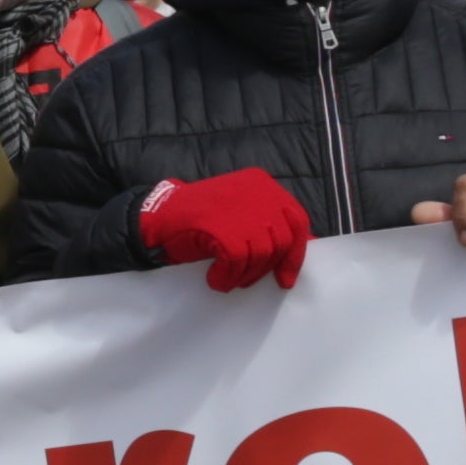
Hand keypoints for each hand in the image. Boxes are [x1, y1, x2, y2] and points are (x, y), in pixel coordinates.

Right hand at [136, 170, 312, 291]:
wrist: (158, 217)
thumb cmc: (200, 218)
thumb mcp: (239, 210)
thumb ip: (269, 222)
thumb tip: (307, 246)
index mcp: (262, 184)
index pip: (297, 220)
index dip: (295, 254)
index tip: (285, 279)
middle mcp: (256, 191)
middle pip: (281, 240)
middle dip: (265, 268)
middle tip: (246, 280)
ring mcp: (238, 208)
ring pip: (261, 254)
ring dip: (244, 275)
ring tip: (226, 277)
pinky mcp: (221, 226)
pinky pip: (237, 262)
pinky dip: (226, 277)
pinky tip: (214, 279)